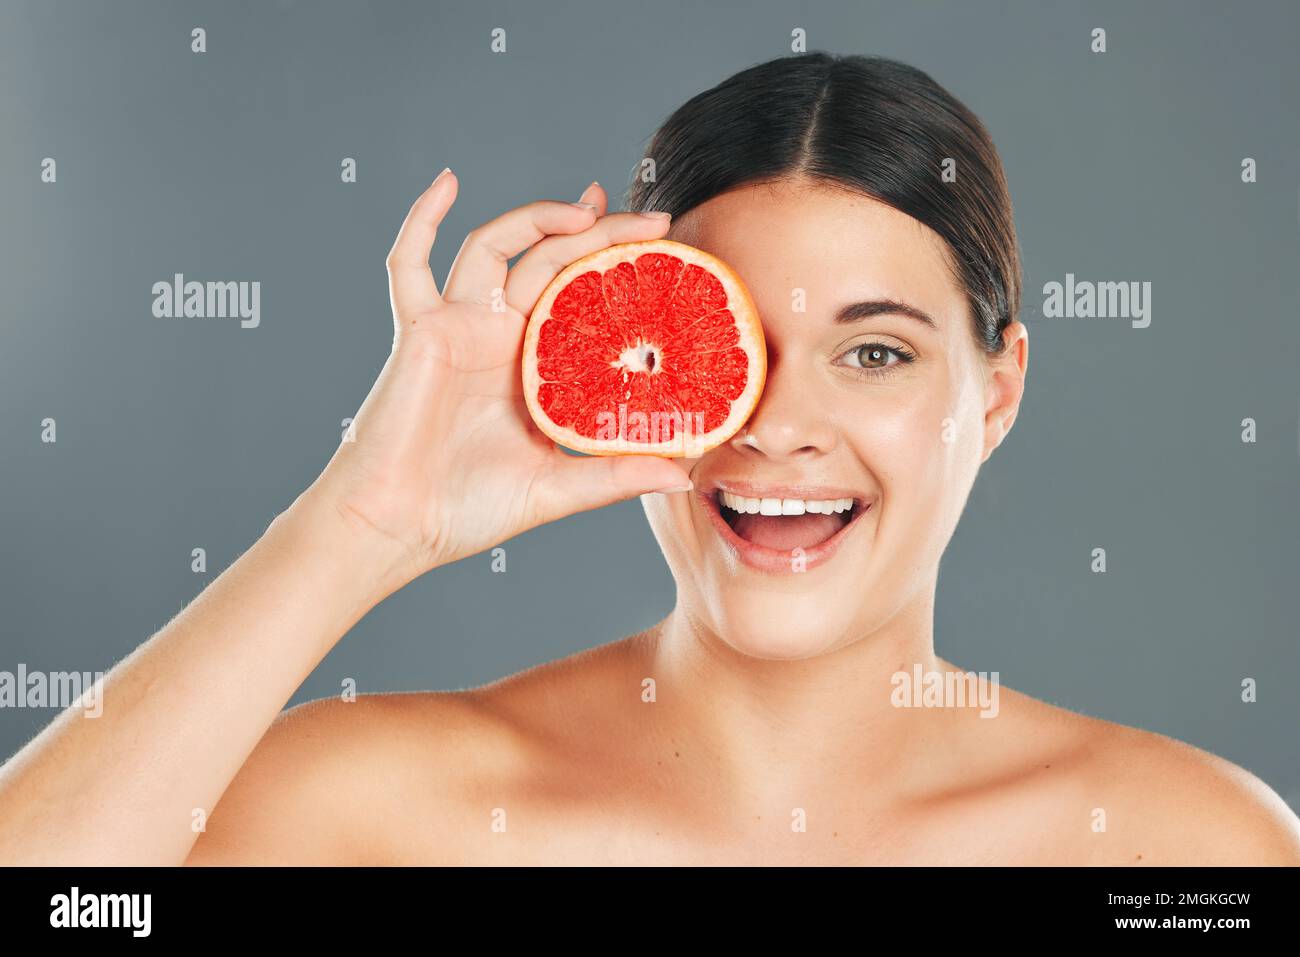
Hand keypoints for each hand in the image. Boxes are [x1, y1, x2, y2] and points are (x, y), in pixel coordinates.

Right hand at [301, 171, 693, 591]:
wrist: (398, 526)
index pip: (580, 296)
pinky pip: (409, 264)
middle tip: (651, 220)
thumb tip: (683, 477)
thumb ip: (615, 478)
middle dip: (596, 231)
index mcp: (532, 366)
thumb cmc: (468, 510)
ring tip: (587, 207)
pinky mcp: (418, 330)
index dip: (615, 267)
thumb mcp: (558, 490)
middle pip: (548, 261)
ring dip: (536, 218)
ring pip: (495, 247)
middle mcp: (497, 336)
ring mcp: (457, 327)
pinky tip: (447, 182)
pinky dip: (422, 219)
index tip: (662, 245)